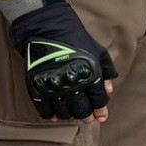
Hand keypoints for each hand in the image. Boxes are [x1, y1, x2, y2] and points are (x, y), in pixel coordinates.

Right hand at [0, 0, 116, 122]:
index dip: (101, 110)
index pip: (98, 100)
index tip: (101, 116)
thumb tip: (108, 89)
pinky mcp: (37, 86)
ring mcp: (54, 85)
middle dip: (86, 116)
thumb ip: (105, 70)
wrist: (45, 27)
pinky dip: (51, 115)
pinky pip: (45, 108)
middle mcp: (73, 83)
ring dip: (70, 116)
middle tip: (87, 118)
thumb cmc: (75, 37)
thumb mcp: (97, 50)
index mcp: (90, 74)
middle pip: (82, 109)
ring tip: (72, 114)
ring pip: (64, 112)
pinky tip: (56, 116)